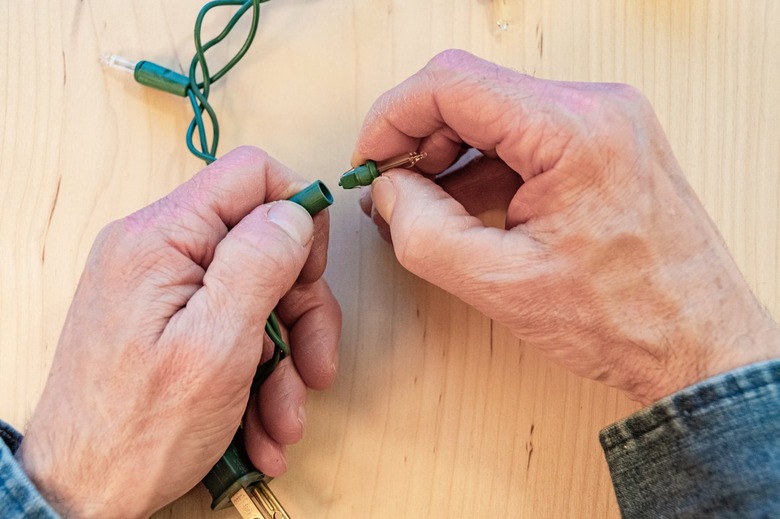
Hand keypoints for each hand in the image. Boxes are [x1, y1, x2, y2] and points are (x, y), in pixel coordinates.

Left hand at [15, 147, 340, 517]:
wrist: (83, 496)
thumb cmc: (137, 432)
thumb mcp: (216, 345)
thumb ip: (258, 264)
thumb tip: (294, 211)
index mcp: (162, 239)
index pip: (251, 175)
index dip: (297, 213)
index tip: (312, 272)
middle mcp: (159, 254)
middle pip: (264, 245)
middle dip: (299, 313)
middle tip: (313, 368)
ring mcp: (164, 291)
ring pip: (257, 297)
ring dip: (284, 360)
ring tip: (282, 419)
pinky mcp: (170, 324)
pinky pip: (234, 330)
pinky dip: (258, 377)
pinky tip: (260, 427)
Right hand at [354, 49, 779, 404]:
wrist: (697, 342)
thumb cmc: (623, 319)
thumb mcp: (499, 283)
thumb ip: (423, 232)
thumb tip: (388, 191)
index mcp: (574, 131)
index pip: (452, 84)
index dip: (392, 118)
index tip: (367, 158)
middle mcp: (595, 108)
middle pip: (470, 91)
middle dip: (416, 137)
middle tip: (388, 188)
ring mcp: (603, 123)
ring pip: (493, 113)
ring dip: (446, 154)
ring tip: (417, 205)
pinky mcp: (602, 144)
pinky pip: (521, 138)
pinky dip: (480, 167)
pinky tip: (458, 207)